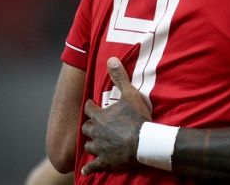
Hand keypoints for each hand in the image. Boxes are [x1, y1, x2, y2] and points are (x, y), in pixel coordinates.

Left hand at [81, 57, 151, 174]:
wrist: (144, 142)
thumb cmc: (137, 118)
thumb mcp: (130, 94)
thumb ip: (119, 77)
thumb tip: (111, 59)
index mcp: (100, 116)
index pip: (89, 108)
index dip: (90, 106)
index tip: (92, 104)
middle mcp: (95, 132)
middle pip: (86, 128)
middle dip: (90, 125)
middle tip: (94, 124)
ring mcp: (99, 148)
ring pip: (88, 146)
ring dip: (90, 143)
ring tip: (94, 142)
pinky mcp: (105, 161)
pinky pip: (93, 166)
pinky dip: (89, 168)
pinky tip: (86, 170)